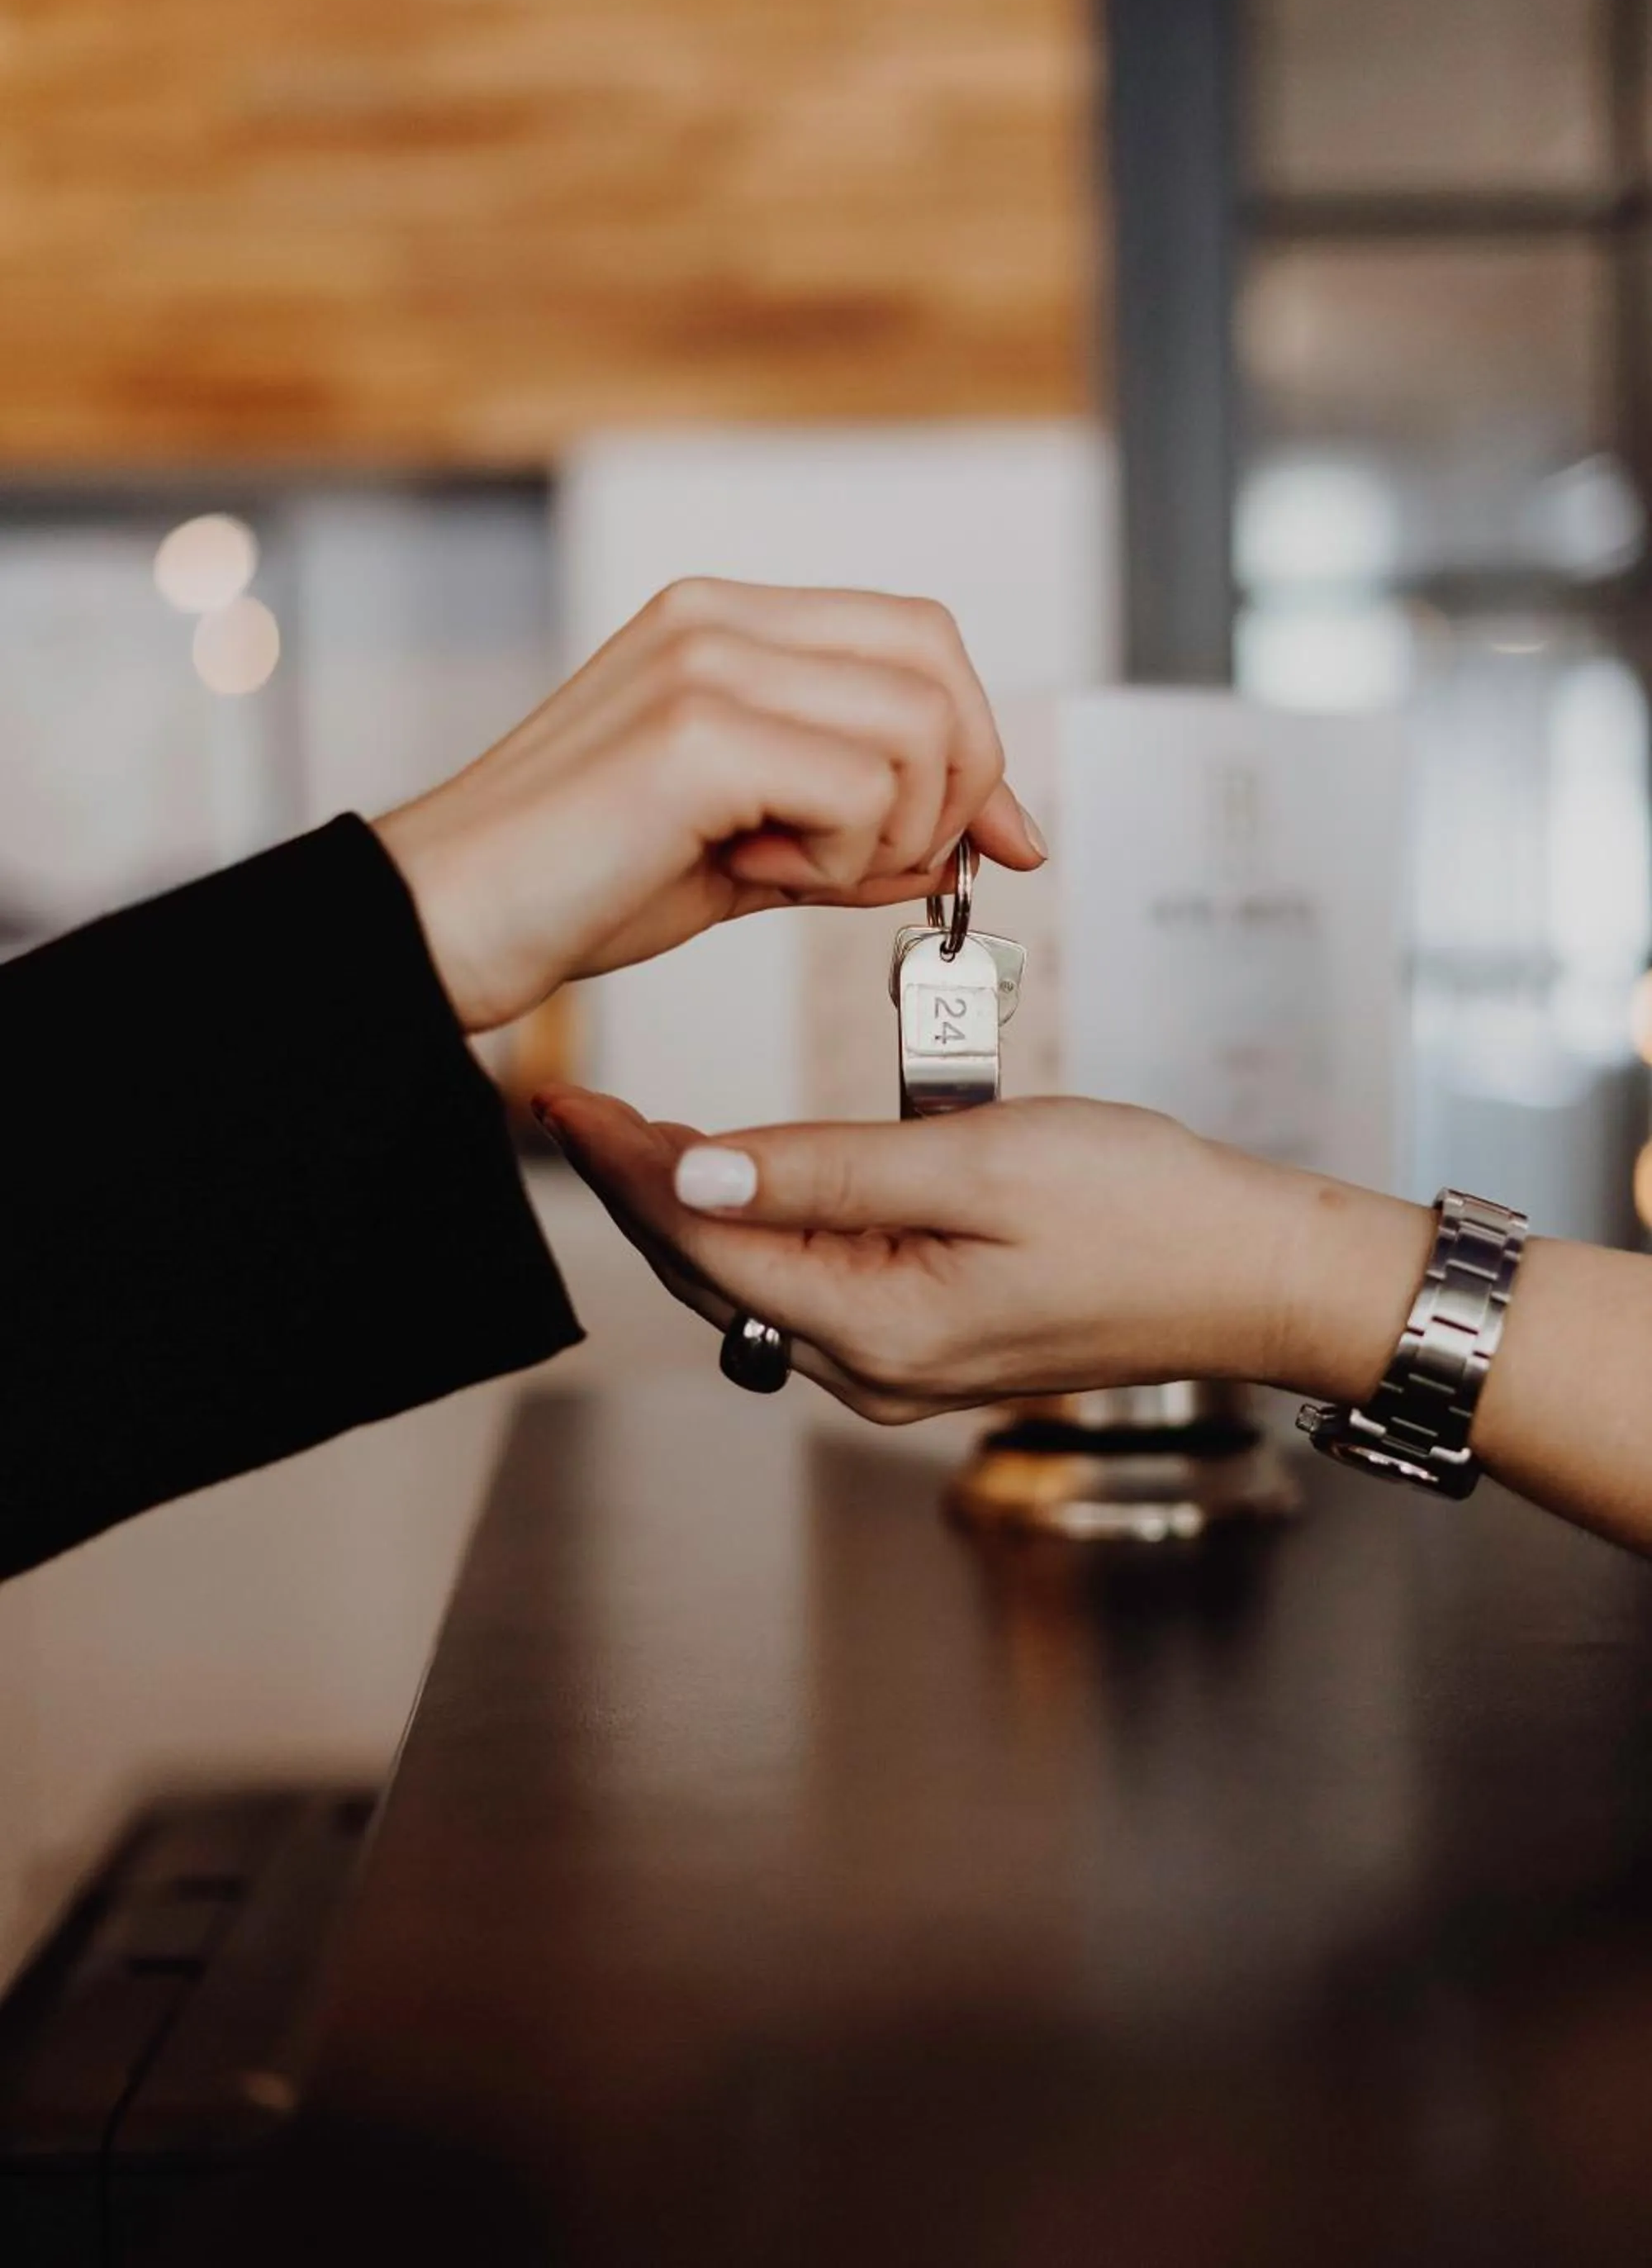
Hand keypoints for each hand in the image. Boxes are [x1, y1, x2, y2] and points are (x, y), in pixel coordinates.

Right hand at [374, 578, 1045, 1033]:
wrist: (442, 924)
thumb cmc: (576, 888)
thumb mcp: (749, 852)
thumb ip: (857, 829)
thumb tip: (976, 837)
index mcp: (723, 623)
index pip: (918, 636)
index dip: (978, 739)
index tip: (997, 837)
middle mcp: (716, 618)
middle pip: (937, 661)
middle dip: (957, 784)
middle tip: (885, 865)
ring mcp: (704, 664)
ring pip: (915, 728)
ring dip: (885, 832)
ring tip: (783, 869)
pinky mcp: (695, 733)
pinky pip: (859, 792)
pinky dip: (836, 861)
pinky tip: (749, 874)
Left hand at [533, 1090, 1431, 1422]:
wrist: (1256, 1271)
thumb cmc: (1145, 1211)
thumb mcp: (977, 1165)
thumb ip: (826, 1173)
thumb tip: (693, 1176)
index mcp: (876, 1329)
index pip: (701, 1244)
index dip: (622, 1170)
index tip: (563, 1101)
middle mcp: (873, 1370)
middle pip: (712, 1275)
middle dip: (640, 1190)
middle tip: (581, 1107)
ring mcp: (900, 1365)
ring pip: (755, 1282)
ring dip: (697, 1208)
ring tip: (642, 1131)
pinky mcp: (930, 1343)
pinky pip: (813, 1285)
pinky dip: (767, 1226)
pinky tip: (751, 1174)